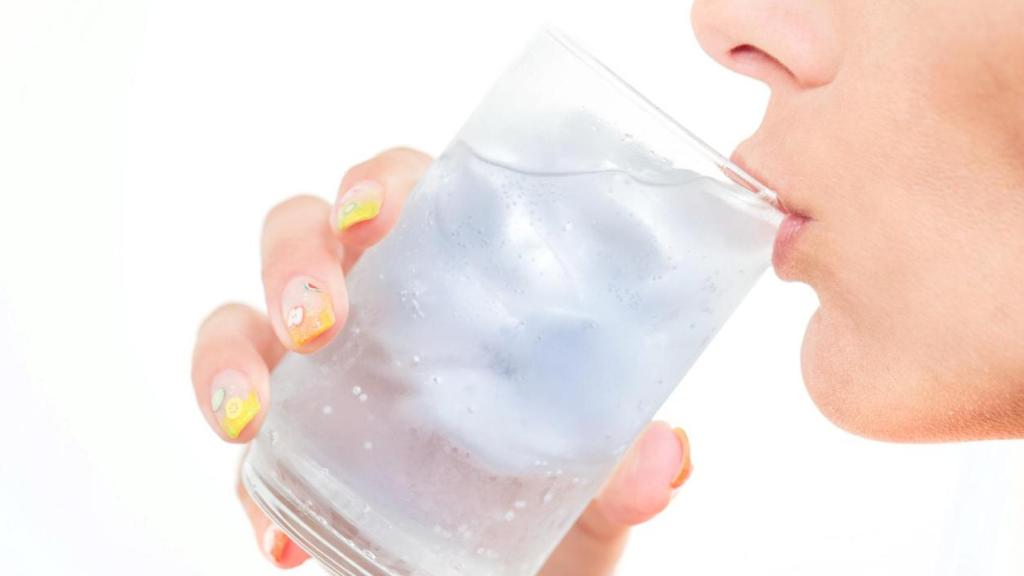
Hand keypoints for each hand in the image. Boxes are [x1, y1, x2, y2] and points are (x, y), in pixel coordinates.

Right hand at [190, 148, 693, 573]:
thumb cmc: (554, 503)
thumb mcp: (593, 489)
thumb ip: (623, 471)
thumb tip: (667, 458)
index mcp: (454, 280)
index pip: (407, 191)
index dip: (378, 181)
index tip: (373, 212)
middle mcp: (376, 308)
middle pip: (304, 232)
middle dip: (293, 260)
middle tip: (318, 321)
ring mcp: (319, 371)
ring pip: (241, 318)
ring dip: (230, 356)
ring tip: (250, 417)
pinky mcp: (286, 443)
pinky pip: (239, 440)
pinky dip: (244, 484)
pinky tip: (276, 533)